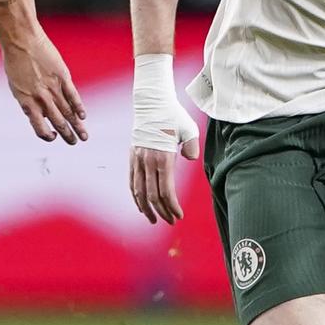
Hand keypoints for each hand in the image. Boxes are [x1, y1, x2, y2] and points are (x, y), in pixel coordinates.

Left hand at [3, 30, 87, 144]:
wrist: (21, 40)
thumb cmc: (15, 61)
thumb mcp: (16, 85)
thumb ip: (29, 100)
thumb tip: (41, 112)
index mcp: (26, 101)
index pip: (38, 126)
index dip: (46, 135)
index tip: (53, 137)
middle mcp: (40, 97)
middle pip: (57, 121)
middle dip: (66, 134)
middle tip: (73, 142)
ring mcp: (52, 87)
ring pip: (67, 112)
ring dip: (76, 125)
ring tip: (83, 136)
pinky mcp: (62, 76)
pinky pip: (72, 95)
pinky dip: (78, 106)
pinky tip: (83, 116)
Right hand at [128, 55, 200, 224]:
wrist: (151, 104)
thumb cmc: (173, 116)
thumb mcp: (189, 129)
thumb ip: (192, 146)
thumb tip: (189, 159)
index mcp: (162, 158)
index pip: (165, 191)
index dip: (172, 207)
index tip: (179, 216)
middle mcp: (147, 161)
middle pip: (152, 196)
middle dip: (162, 212)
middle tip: (171, 221)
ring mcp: (138, 160)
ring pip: (139, 192)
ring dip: (147, 209)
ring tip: (155, 220)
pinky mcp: (133, 158)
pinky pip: (132, 182)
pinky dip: (136, 197)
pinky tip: (142, 206)